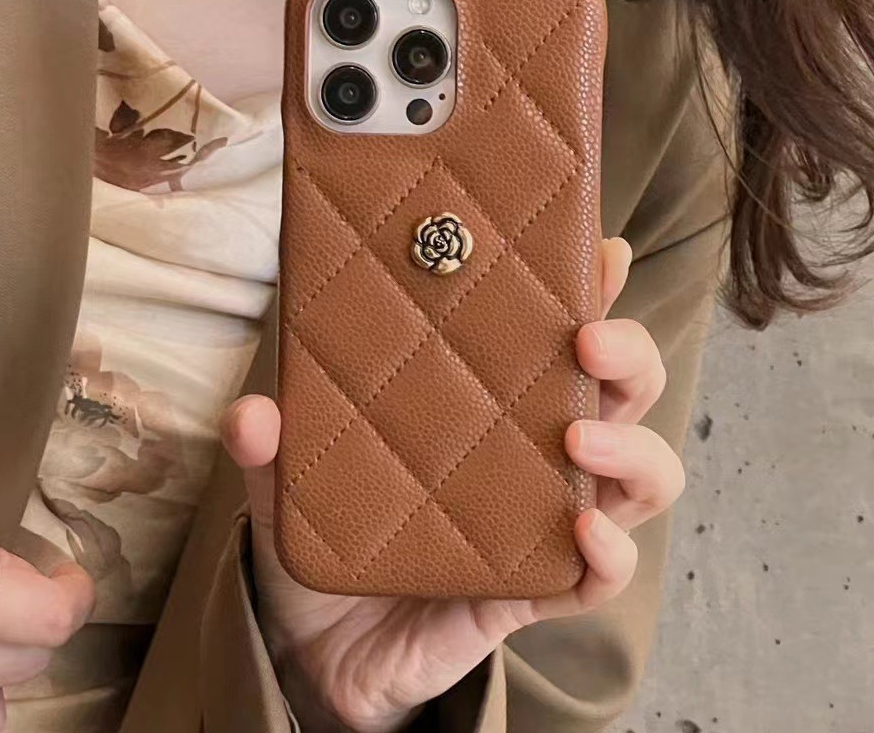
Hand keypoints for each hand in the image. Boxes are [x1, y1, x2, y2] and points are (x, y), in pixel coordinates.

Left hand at [222, 237, 684, 732]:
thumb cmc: (327, 530)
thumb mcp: (290, 474)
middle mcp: (529, 449)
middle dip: (629, 354)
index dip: (589, 288)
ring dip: (631, 448)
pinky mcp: (534, 590)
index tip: (601, 252)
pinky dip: (610, 553)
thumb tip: (256, 414)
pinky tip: (583, 527)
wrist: (315, 645)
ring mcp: (540, 520)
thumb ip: (272, 442)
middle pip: (621, 391)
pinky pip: (600, 575)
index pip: (552, 332)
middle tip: (588, 339)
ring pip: (641, 475)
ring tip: (579, 436)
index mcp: (487, 399)